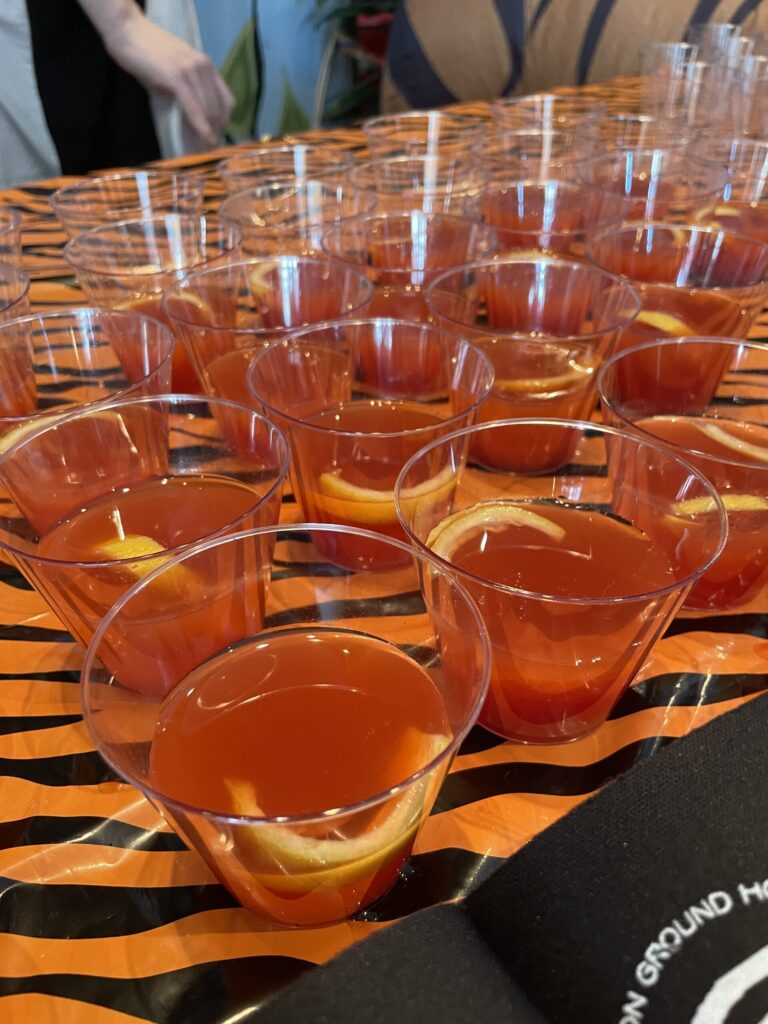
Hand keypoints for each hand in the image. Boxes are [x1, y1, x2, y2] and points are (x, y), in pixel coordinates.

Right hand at [104, 12, 233, 147]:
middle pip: (219, 107)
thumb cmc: (145, 54)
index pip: (226, 99)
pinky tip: (203, 139)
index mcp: (206, 65)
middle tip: (211, 149)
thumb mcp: (173, 73)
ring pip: (209, 109)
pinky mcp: (177, 77)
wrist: (127, 31)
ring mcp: (192, 71)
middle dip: (217, 131)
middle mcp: (204, 66)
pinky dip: (200, 126)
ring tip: (206, 149)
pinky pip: (194, 107)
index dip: (224, 121)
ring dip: (209, 132)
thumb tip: (189, 116)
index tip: (218, 135)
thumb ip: (186, 91)